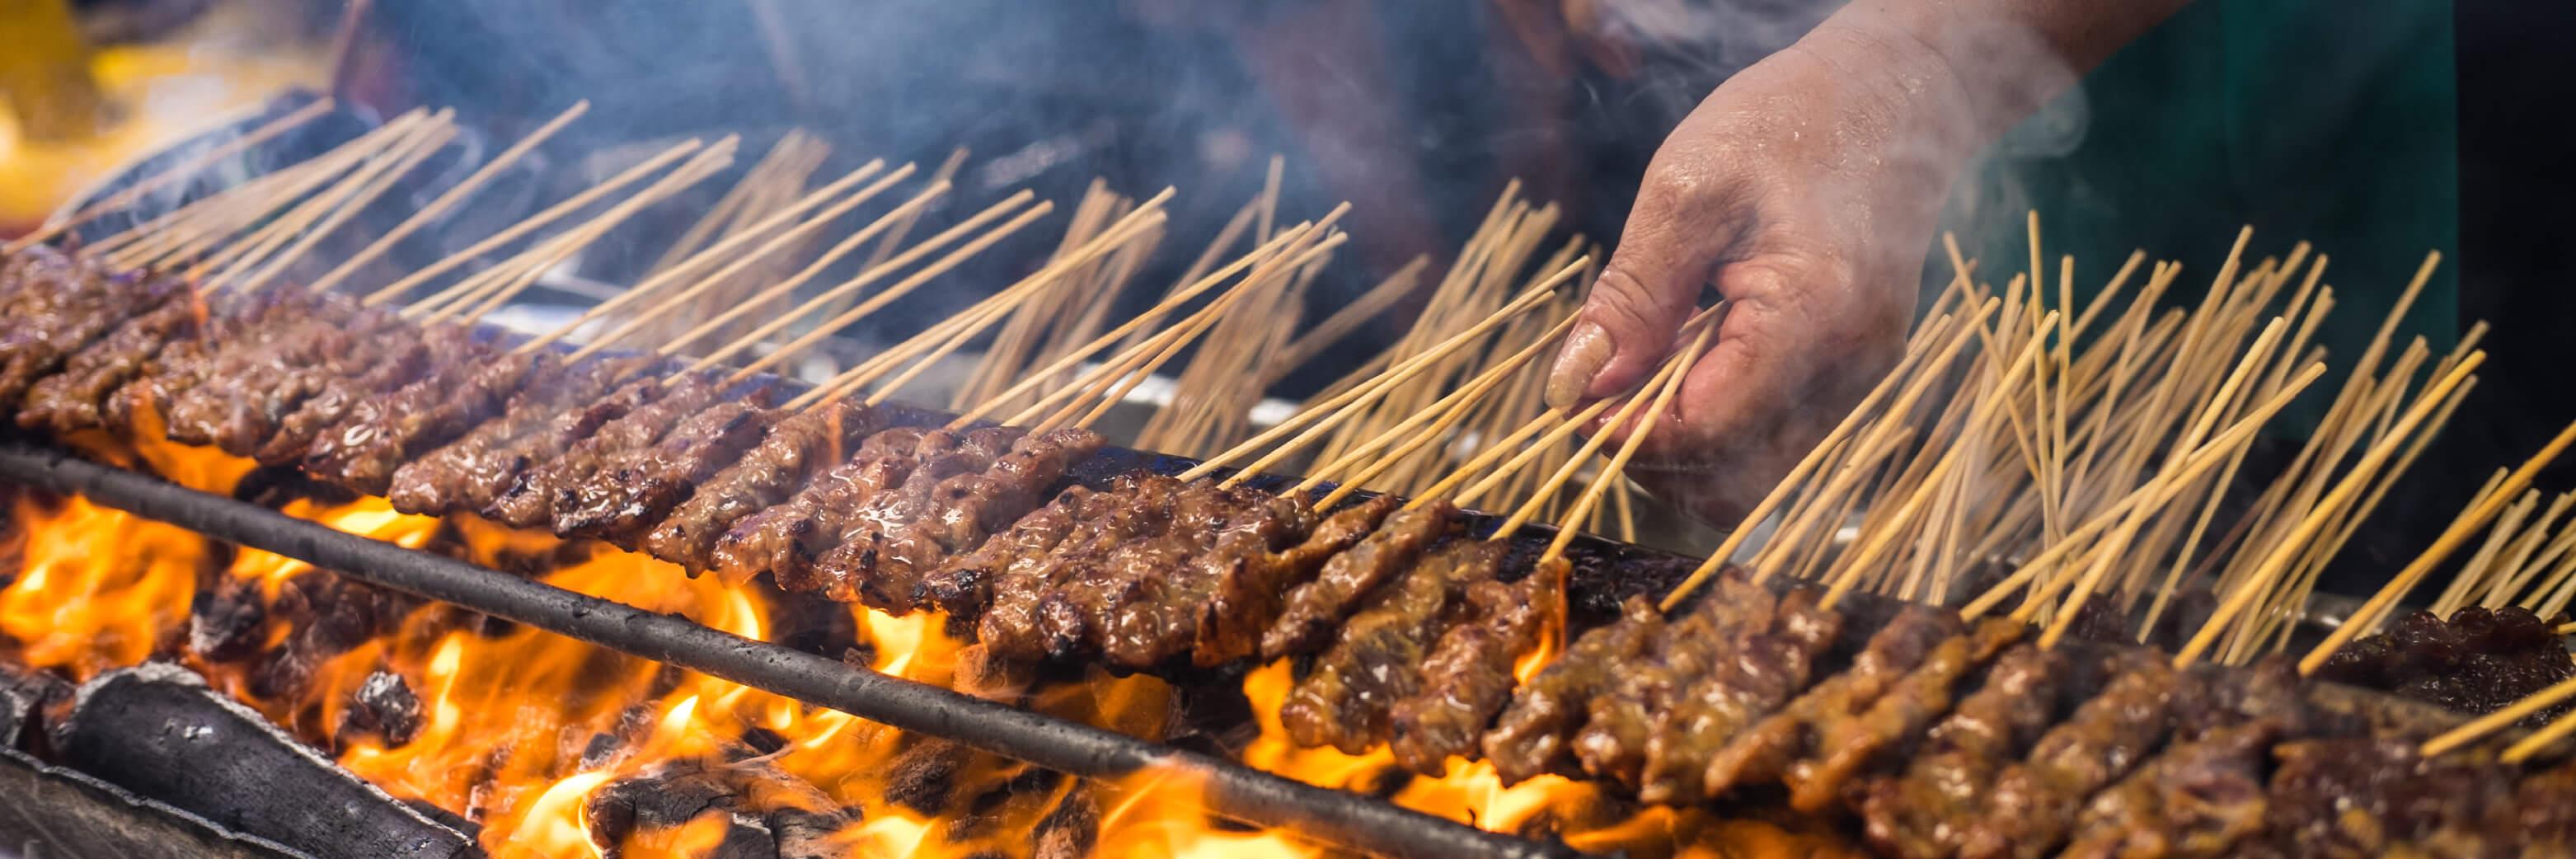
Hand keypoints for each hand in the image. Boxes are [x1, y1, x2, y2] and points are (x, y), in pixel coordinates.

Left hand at [1542, 18, 1986, 525]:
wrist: (1897, 94)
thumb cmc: (1790, 124)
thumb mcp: (1687, 190)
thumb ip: (1633, 296)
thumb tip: (1576, 385)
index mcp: (1813, 319)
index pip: (1708, 434)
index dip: (1629, 439)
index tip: (1576, 409)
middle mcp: (1852, 370)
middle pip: (1736, 482)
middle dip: (1653, 460)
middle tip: (1598, 401)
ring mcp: (1863, 381)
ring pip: (1758, 477)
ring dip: (1685, 452)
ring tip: (1642, 381)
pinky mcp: (1856, 377)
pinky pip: (1779, 440)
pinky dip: (1721, 429)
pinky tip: (1688, 369)